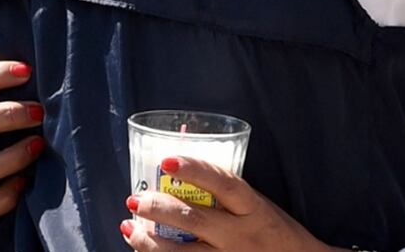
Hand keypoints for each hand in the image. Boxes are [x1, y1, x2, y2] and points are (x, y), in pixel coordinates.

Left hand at [119, 157, 344, 251]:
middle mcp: (241, 235)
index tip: (168, 160)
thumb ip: (230, 196)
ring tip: (129, 226)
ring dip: (149, 241)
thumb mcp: (259, 207)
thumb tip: (184, 177)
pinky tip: (142, 249)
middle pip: (194, 219)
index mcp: (253, 209)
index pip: (223, 183)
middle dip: (159, 208)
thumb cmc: (275, 232)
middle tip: (135, 199)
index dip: (195, 170)